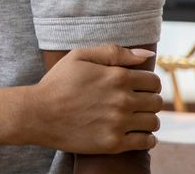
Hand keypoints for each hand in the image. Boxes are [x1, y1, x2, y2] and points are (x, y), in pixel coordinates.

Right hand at [28, 44, 162, 154]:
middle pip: (156, 102)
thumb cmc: (58, 83)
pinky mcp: (113, 143)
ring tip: (135, 118)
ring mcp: (118, 123)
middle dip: (149, 101)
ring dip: (147, 119)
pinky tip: (136, 133)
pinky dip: (146, 138)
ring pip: (153, 122)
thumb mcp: (80, 56)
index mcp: (117, 77)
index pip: (153, 82)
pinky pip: (146, 142)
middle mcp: (122, 100)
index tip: (139, 88)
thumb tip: (146, 54)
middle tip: (136, 103)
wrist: (38, 114)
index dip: (148, 84)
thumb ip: (114, 52)